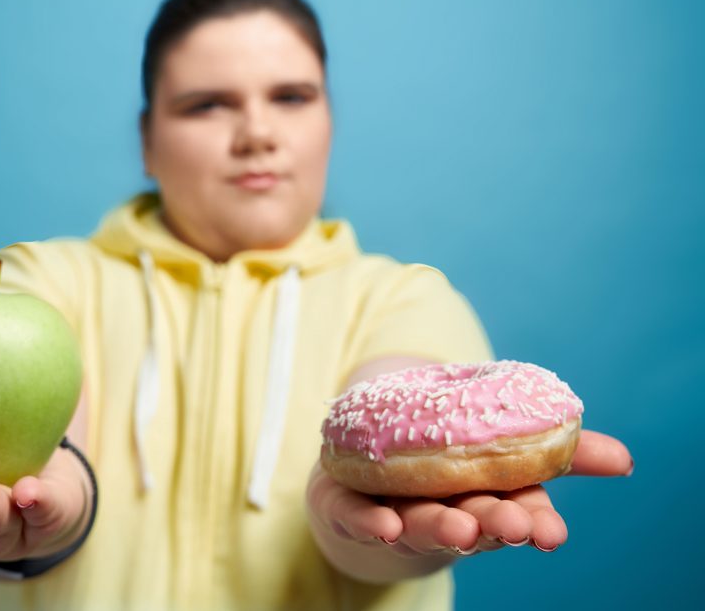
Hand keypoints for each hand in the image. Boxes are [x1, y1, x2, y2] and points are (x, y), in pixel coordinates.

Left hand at [307, 429, 631, 579]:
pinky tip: (385, 525)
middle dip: (493, 524)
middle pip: (472, 519)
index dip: (534, 521)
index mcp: (483, 495)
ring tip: (459, 528)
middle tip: (513, 526)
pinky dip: (370, 522)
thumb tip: (625, 459)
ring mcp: (395, 509)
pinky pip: (356, 516)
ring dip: (440, 527)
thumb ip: (556, 449)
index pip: (516, 509)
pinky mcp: (348, 507)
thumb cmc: (445, 455)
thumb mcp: (502, 441)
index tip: (552, 531)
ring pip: (420, 522)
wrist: (364, 458)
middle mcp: (443, 508)